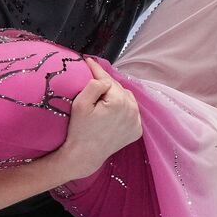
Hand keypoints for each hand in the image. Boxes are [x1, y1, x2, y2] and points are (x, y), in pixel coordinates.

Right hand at [55, 58, 142, 179]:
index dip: (96, 70)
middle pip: (118, 88)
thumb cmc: (79, 130)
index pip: (107, 80)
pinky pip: (131, 112)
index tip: (88, 61)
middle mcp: (133, 110)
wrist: (84, 155)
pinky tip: (112, 111)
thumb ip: (94, 85)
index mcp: (120, 102)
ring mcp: (137, 122)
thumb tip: (103, 78)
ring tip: (103, 97)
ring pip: (127, 98)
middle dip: (106, 84)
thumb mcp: (80, 104)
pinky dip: (123, 109)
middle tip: (93, 78)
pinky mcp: (137, 131)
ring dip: (116, 95)